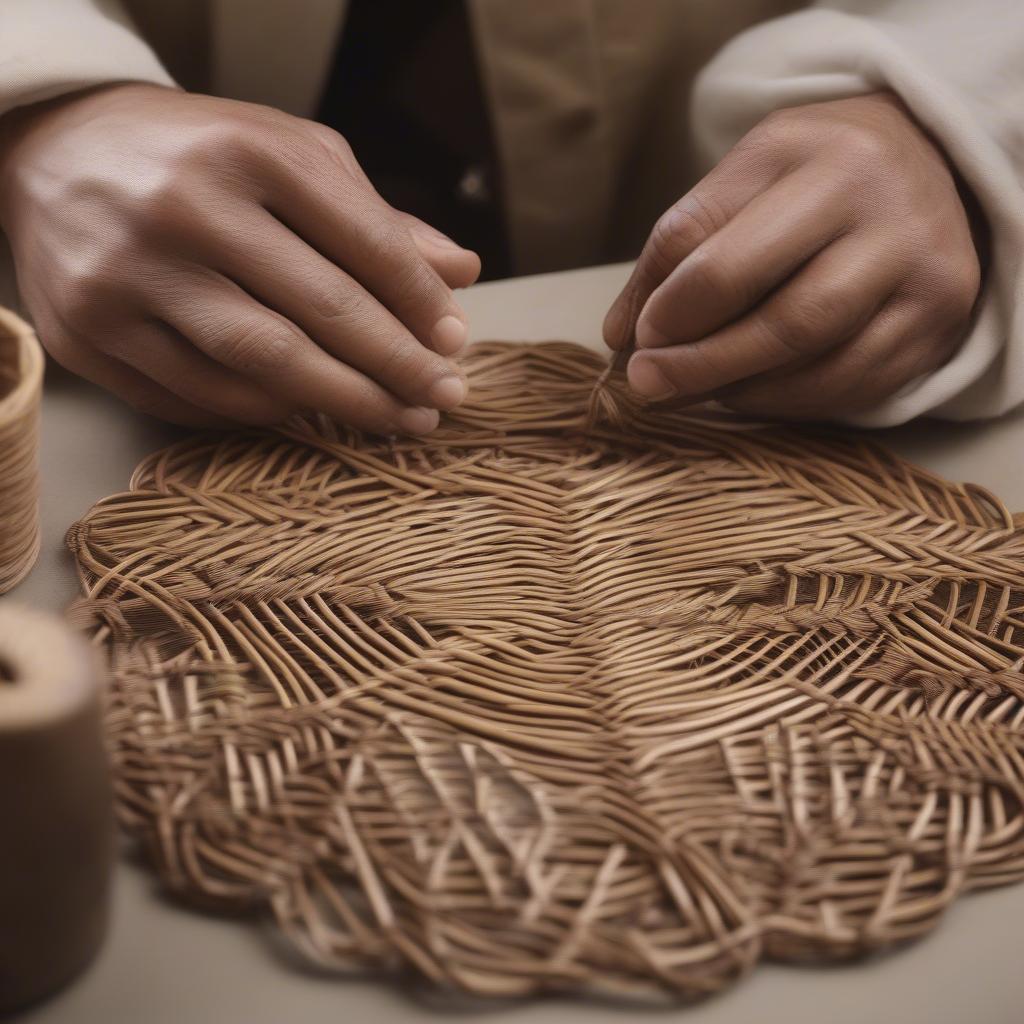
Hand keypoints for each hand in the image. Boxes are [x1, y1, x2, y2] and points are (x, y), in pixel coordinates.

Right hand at [0, 83, 480, 430]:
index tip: (456, 344)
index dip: (420, 301)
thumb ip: (374, 217)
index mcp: (246, 150)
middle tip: (444, 398)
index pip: (363, 238)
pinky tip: (311, 414)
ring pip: (263, 365)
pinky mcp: (89, 333)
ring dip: (345, 404)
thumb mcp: (287, 157)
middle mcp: (183, 208)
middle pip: (321, 311)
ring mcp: (127, 276)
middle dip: (397, 367)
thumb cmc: (196, 157)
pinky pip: (200, 396)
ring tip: (397, 418)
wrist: (54, 153)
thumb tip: (461, 273)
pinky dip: (266, 413)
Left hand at [604, 92, 980, 418]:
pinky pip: (849, 386)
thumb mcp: (743, 178)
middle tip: (647, 384)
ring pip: (815, 358)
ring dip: (737, 388)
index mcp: (816, 158)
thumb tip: (620, 339)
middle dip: (698, 363)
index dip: (665, 307)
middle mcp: (882, 210)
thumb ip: (677, 249)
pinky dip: (784, 401)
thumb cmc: (813, 174)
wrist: (932, 157)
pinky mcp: (936, 322)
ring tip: (692, 391)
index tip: (635, 340)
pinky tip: (747, 394)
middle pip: (779, 315)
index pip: (717, 249)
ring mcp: (921, 271)